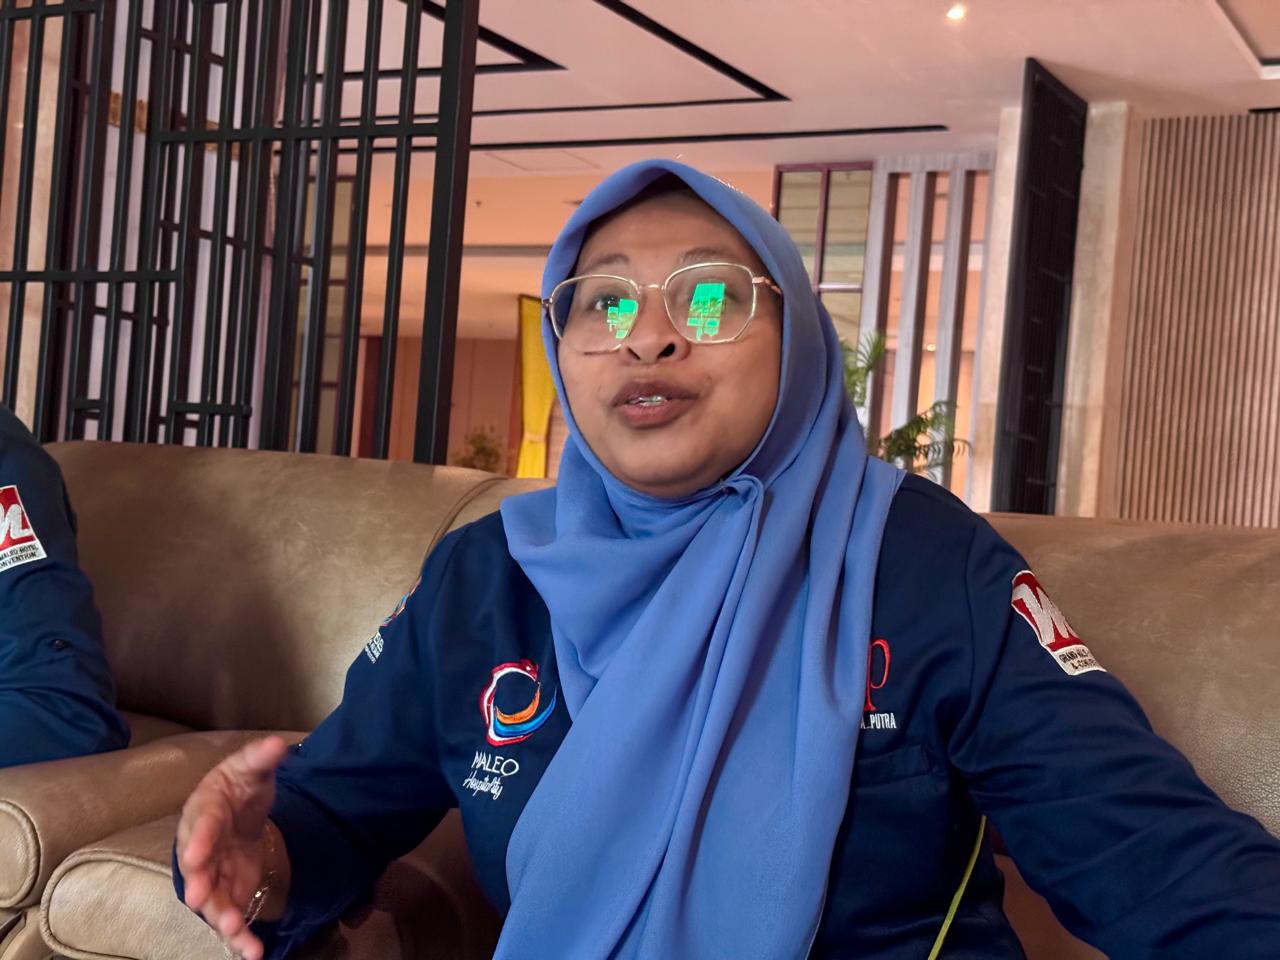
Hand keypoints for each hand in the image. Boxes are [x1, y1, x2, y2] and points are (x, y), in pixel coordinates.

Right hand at [177, 736, 288, 959]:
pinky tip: (252, 952)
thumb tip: (276, 744)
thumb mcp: (251, 767)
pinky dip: (239, 936)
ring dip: (220, 916)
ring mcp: (212, 873)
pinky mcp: (229, 892)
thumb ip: (261, 758)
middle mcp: (200, 847)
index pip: (200, 824)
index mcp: (204, 810)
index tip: (196, 855)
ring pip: (211, 899)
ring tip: (233, 931)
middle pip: (197, 868)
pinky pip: (230, 916)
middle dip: (199, 884)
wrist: (237, 807)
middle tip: (201, 899)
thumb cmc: (238, 785)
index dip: (198, 839)